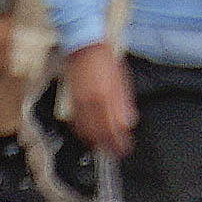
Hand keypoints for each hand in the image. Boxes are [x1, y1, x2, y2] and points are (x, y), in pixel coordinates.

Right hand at [64, 41, 138, 160]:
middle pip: (101, 133)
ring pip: (87, 130)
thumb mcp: (123, 80)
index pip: (115, 127)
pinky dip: (82, 131)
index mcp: (109, 96)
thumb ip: (125, 103)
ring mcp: (81, 102)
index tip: (124, 149)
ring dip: (95, 142)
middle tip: (115, 153)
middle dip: (108, 146)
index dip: (120, 141)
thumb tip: (129, 122)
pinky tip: (87, 135)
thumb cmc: (106, 61)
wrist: (86, 47)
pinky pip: (76, 122)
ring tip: (102, 148)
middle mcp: (94, 101)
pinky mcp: (73, 100)